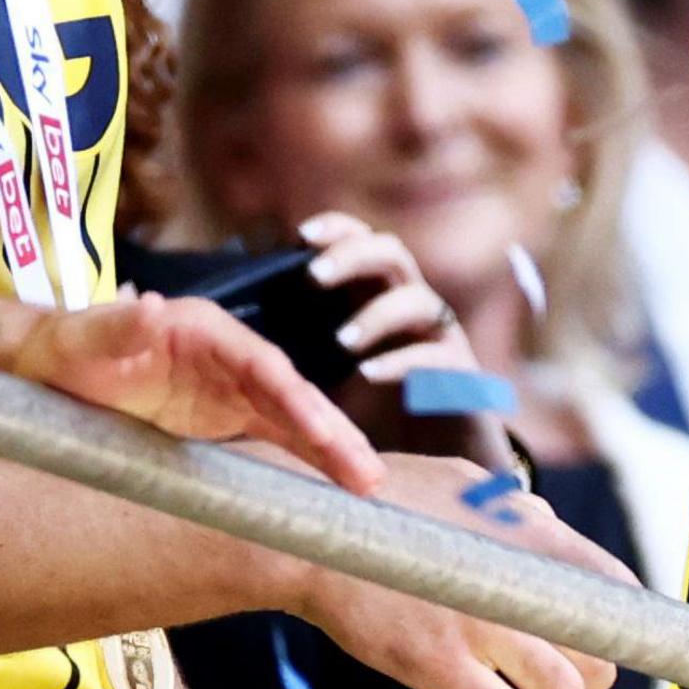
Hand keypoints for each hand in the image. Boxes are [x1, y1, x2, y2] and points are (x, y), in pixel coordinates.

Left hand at [9, 291, 384, 493]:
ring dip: (333, 451)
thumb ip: (116, 326)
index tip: (323, 431)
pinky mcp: (226, 420)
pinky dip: (308, 461)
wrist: (47, 367)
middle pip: (293, 395)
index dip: (297, 398)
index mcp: (208, 332)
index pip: (264, 366)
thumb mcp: (83, 338)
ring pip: (295, 420)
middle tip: (368, 475)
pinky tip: (336, 488)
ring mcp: (232, 391)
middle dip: (334, 433)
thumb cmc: (64, 348)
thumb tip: (151, 305)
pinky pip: (277, 440)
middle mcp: (232, 359)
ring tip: (369, 489)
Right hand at [280, 452, 632, 688]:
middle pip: (598, 650)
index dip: (622, 619)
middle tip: (575, 673)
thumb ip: (512, 507)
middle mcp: (516, 582)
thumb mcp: (461, 483)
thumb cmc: (384, 504)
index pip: (612, 585)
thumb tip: (547, 520)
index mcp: (531, 534)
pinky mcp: (440, 668)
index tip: (614, 633)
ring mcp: (480, 628)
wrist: (311, 539)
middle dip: (595, 671)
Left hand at [298, 211, 508, 469]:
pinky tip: (369, 374)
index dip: (336, 229)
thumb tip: (228, 321)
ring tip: (342, 340)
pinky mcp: (460, 376)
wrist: (432, 459)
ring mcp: (439, 337)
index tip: (300, 234)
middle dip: (353, 257)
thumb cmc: (368, 411)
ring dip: (378, 315)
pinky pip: (438, 357)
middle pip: (392, 253)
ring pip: (419, 301)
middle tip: (314, 276)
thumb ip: (290, 345)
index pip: (361, 240)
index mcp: (375, 293)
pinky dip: (401, 363)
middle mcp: (410, 304)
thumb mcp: (321, 373)